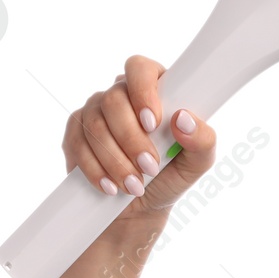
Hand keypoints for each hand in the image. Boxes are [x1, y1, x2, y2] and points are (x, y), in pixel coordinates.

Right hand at [62, 54, 215, 224]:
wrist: (142, 208)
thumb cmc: (172, 176)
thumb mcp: (198, 162)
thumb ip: (202, 140)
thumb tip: (184, 119)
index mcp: (155, 89)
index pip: (140, 69)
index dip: (143, 91)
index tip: (153, 123)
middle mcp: (121, 95)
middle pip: (114, 99)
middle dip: (131, 138)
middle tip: (149, 167)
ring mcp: (95, 112)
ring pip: (95, 124)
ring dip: (116, 159)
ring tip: (134, 185)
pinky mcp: (75, 134)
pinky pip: (77, 144)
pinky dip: (95, 169)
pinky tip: (111, 186)